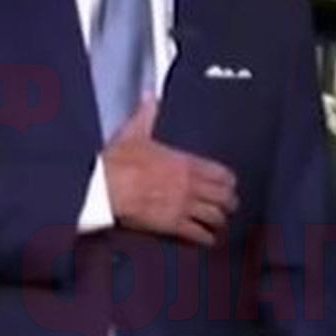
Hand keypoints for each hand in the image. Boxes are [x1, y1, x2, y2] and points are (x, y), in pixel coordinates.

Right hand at [103, 98, 237, 245]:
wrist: (105, 186)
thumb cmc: (119, 160)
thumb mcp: (134, 132)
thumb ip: (146, 114)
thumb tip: (149, 95)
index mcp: (185, 162)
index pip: (221, 173)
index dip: (229, 181)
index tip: (230, 185)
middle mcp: (191, 185)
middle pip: (224, 197)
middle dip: (229, 202)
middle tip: (230, 206)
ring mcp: (184, 206)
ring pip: (215, 216)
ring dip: (220, 221)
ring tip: (221, 224)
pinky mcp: (172, 225)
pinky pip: (198, 234)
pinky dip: (205, 238)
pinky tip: (207, 240)